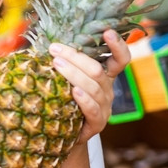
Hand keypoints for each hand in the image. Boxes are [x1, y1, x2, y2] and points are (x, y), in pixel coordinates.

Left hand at [50, 29, 130, 144]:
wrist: (64, 136)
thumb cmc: (63, 103)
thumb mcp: (67, 82)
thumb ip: (65, 64)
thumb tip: (46, 43)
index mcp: (105, 77)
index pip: (120, 59)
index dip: (118, 45)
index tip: (107, 31)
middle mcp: (108, 90)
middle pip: (98, 70)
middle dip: (76, 57)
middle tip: (55, 49)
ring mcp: (105, 107)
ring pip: (94, 87)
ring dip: (74, 73)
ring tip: (57, 64)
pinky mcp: (98, 123)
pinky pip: (93, 109)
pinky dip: (84, 99)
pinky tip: (74, 91)